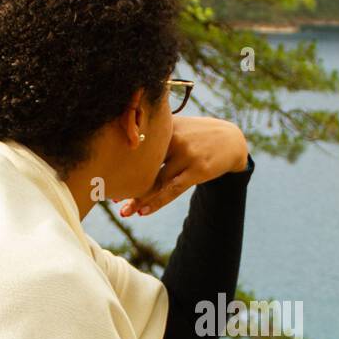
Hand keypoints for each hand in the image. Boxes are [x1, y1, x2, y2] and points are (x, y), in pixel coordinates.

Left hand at [120, 116, 247, 217]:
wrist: (232, 140)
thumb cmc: (197, 135)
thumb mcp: (178, 127)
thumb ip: (155, 135)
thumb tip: (124, 149)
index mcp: (166, 126)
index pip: (139, 146)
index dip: (121, 161)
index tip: (105, 174)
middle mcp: (175, 139)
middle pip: (144, 165)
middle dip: (126, 182)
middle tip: (109, 195)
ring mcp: (187, 155)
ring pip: (156, 181)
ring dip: (139, 198)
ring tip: (124, 212)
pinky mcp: (198, 170)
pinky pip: (172, 190)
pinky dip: (157, 202)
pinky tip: (144, 212)